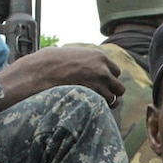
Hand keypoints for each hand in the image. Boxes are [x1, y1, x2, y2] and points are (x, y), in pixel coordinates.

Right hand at [0, 46, 124, 114]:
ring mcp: (99, 83)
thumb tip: (88, 66)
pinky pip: (104, 107)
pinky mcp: (93, 95)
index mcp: (100, 57)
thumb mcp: (74, 54)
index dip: (108, 79)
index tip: (100, 84)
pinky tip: (88, 107)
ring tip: (93, 104)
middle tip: (99, 96)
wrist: (42, 70)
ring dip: (106, 103)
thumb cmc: (53, 62)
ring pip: (114, 99)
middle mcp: (103, 70)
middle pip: (119, 87)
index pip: (116, 71)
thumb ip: (87, 60)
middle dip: (111, 92)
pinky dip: (99, 109)